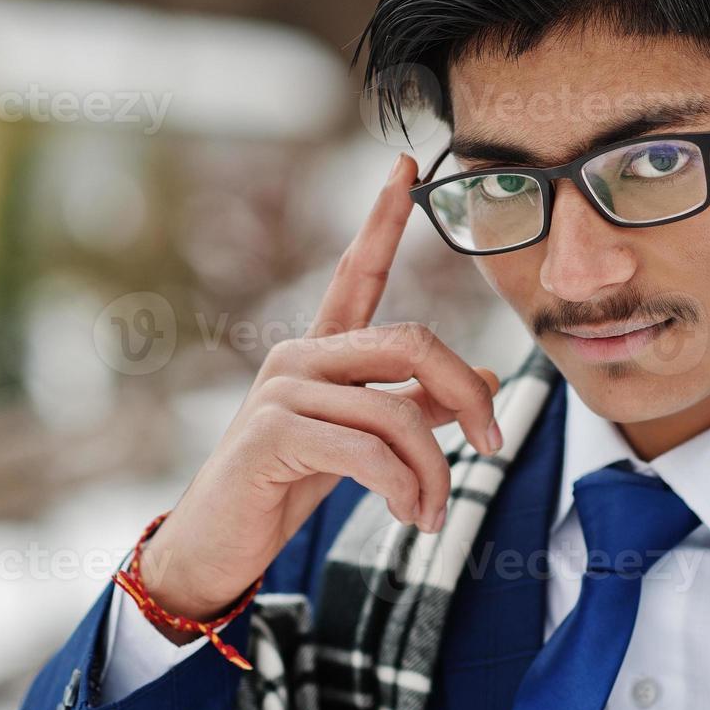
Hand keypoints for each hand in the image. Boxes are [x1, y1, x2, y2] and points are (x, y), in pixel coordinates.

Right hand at [137, 153, 501, 633]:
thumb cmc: (286, 486)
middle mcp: (298, 358)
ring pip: (396, 413)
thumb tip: (483, 380)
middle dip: (464, 395)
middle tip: (492, 443)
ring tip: (431, 516)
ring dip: (432, 473)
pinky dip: (403, 489)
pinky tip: (407, 515)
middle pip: (411, 344)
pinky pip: (369, 453)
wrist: (217, 545)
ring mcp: (281, 391)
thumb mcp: (362, 443)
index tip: (405, 165)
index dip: (382, 219)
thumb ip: (414, 408)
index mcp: (320, 352)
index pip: (355, 273)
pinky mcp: (272, 434)